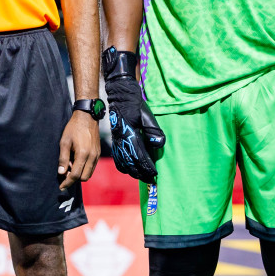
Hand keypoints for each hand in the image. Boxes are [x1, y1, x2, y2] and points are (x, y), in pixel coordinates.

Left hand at [58, 110, 99, 190]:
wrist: (87, 117)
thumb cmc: (73, 128)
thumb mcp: (64, 142)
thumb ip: (63, 158)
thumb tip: (61, 173)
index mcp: (83, 154)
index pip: (75, 175)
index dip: (67, 182)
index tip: (61, 186)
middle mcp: (92, 157)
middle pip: (84, 178)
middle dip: (74, 179)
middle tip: (64, 173)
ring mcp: (97, 156)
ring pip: (88, 174)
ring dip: (79, 174)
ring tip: (69, 166)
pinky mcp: (98, 154)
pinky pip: (92, 167)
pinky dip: (84, 169)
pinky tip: (76, 162)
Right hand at [102, 48, 164, 183]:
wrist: (120, 95)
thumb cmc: (134, 104)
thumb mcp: (146, 114)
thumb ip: (153, 130)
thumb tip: (159, 144)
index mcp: (130, 134)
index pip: (140, 156)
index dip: (147, 167)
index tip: (154, 175)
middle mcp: (122, 140)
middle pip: (131, 162)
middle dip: (140, 173)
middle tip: (150, 179)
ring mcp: (117, 140)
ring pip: (122, 161)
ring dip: (132, 171)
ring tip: (141, 177)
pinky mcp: (115, 139)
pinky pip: (117, 156)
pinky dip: (123, 165)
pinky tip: (128, 169)